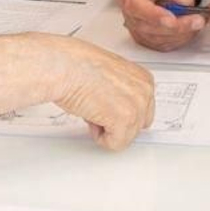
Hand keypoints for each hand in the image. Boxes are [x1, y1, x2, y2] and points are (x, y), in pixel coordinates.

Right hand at [43, 35, 155, 150]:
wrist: (64, 66)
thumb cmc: (77, 66)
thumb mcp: (110, 75)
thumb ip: (122, 91)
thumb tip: (118, 106)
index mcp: (144, 79)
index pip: (142, 111)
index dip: (118, 113)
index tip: (105, 104)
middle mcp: (145, 91)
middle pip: (137, 126)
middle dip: (116, 123)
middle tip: (96, 107)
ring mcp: (137, 105)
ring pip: (126, 136)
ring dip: (106, 128)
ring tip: (91, 107)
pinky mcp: (125, 119)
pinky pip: (116, 144)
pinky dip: (100, 138)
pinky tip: (90, 116)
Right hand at [118, 0, 206, 50]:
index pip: (135, 3)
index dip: (152, 15)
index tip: (173, 19)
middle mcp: (130, 3)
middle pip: (143, 24)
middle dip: (172, 27)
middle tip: (196, 21)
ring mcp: (136, 20)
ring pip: (151, 37)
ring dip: (177, 35)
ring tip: (196, 22)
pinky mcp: (146, 32)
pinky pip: (159, 43)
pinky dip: (176, 40)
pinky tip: (188, 29)